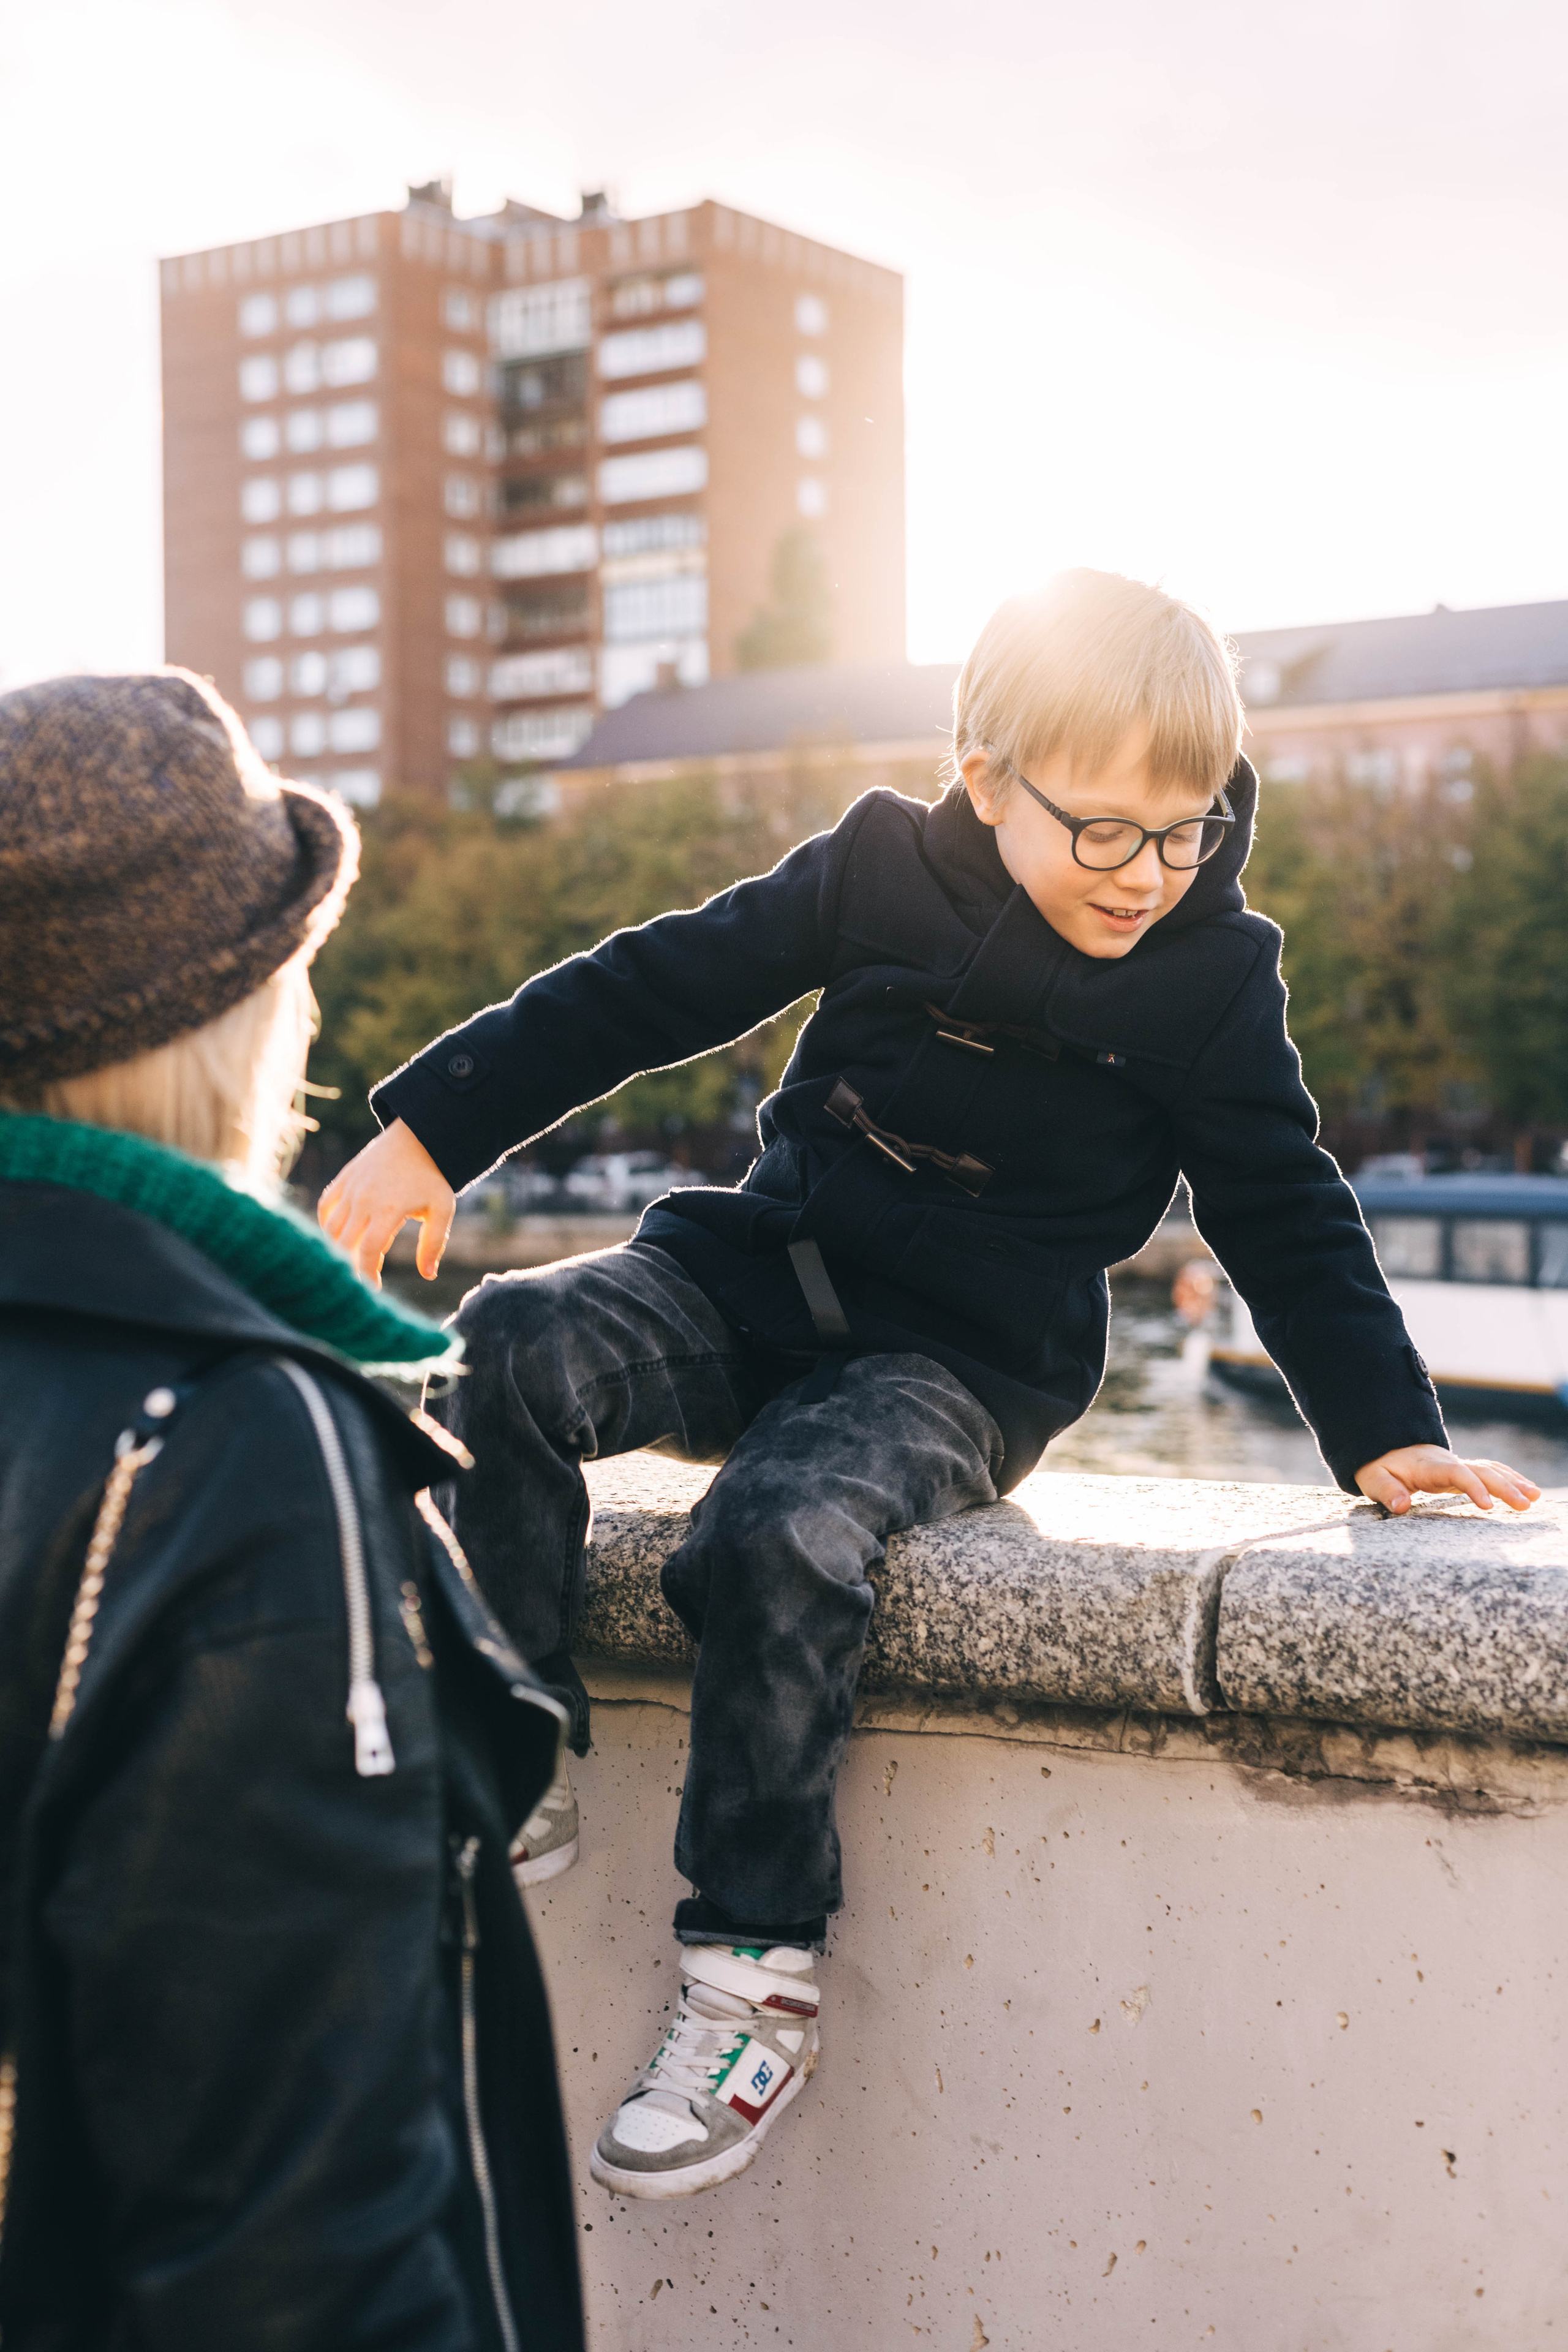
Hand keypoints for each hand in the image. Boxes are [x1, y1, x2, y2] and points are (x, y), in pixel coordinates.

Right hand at [318, 1120, 455, 1287]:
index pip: (368, 1251)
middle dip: (348, 1268)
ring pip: (330, 1228)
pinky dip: (326, 1224)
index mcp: (388, 1209)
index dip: (366, 1276)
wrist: (418, 1137)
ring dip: (335, 1249)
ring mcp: (350, 1188)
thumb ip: (433, 1243)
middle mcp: (363, 1199)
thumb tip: (428, 1275)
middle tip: (358, 1283)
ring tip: (349, 1264)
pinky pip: (325, 1206)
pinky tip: (338, 1238)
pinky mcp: (343, 1178)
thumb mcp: (442, 1209)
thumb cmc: (432, 1177)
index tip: (372, 1292)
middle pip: (343, 1244)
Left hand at [1354, 1444, 1540, 1516]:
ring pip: (1489, 1469)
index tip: (1488, 1505)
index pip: (1456, 1473)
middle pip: (1481, 1471)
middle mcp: (1447, 1462)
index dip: (1473, 1487)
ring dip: (1513, 1482)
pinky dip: (1509, 1478)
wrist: (1385, 1449)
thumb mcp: (1373, 1478)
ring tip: (1534, 1497)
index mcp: (1429, 1466)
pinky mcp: (1461, 1470)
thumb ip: (1386, 1491)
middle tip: (1525, 1504)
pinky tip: (1527, 1489)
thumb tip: (1401, 1506)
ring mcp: (1456, 1464)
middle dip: (1504, 1487)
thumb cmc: (1380, 1468)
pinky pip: (1488, 1470)